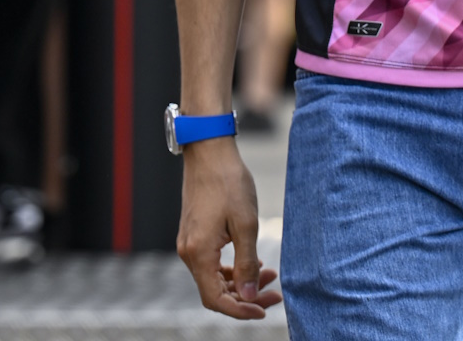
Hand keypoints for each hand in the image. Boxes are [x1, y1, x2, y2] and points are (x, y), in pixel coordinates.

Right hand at [175, 139, 281, 318]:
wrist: (210, 151)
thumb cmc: (229, 182)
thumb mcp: (246, 224)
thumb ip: (247, 264)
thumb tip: (249, 296)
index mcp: (198, 253)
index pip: (215, 299)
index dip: (241, 310)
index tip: (265, 309)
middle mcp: (188, 252)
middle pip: (214, 292)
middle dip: (245, 297)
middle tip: (275, 294)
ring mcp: (188, 243)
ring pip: (213, 278)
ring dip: (240, 283)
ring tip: (270, 275)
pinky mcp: (194, 234)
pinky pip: (210, 263)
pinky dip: (231, 268)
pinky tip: (253, 261)